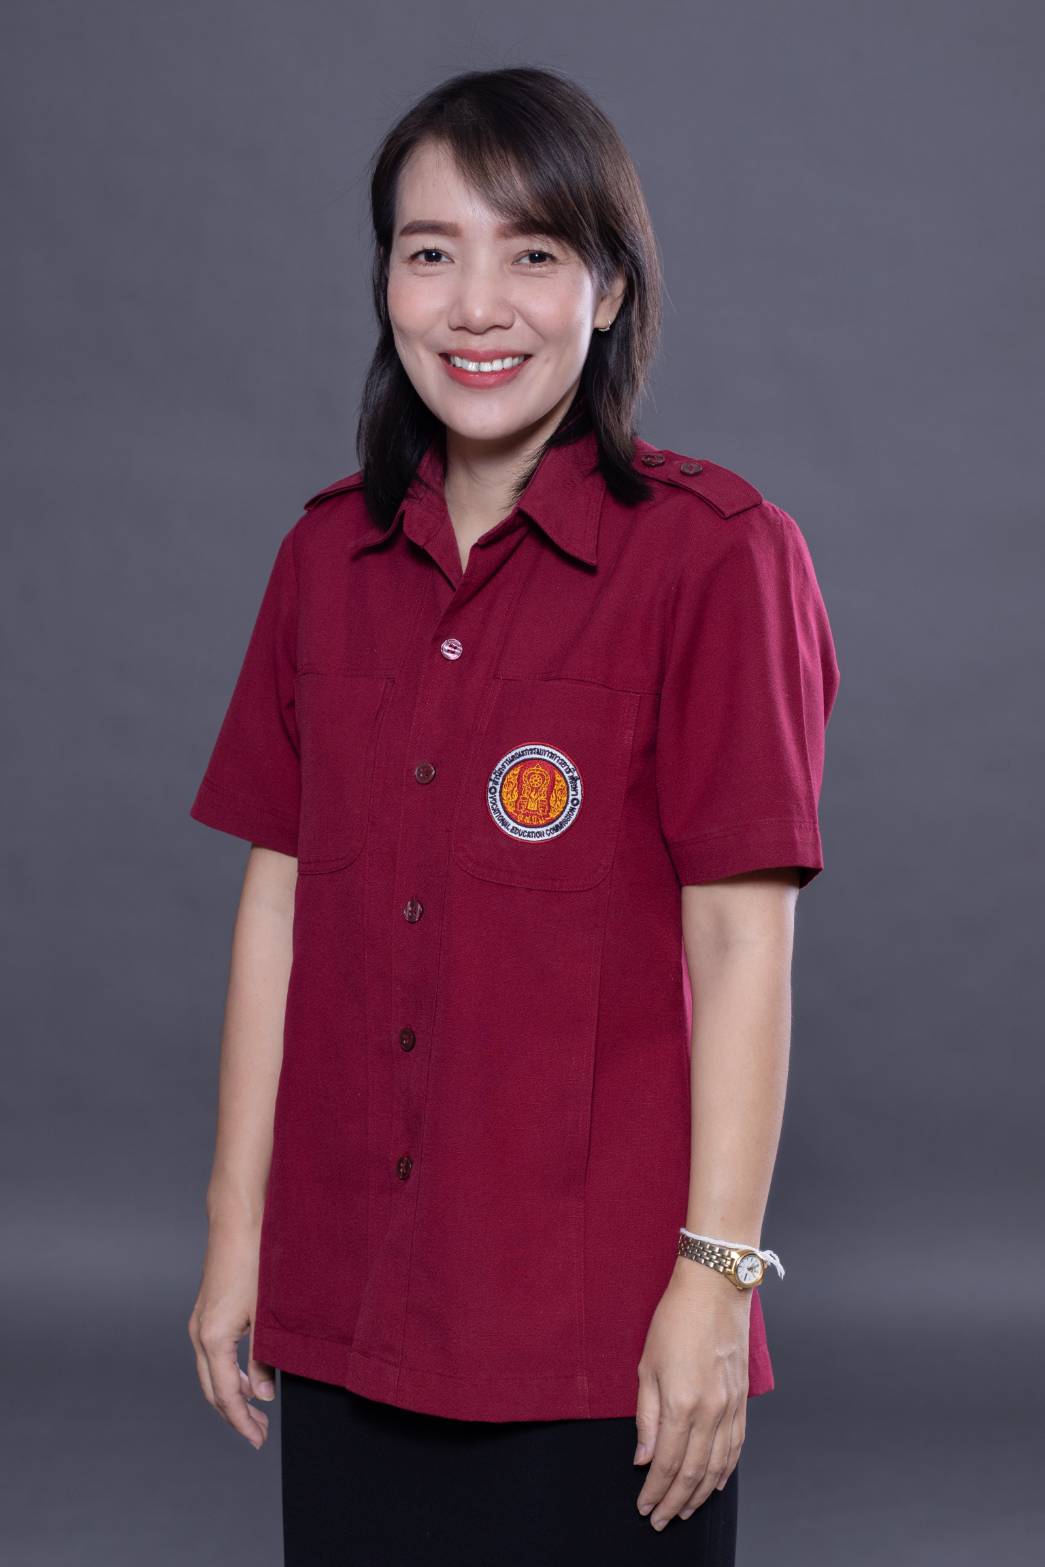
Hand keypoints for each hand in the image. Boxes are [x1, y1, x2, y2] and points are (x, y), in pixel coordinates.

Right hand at [187, 1214, 275, 1449]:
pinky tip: (249, 1375)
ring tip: (257, 1409)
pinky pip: (213, 1356)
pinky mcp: (206, 1313)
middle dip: (235, 1415)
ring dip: (232, 1394)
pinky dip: (229, 1373)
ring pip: (211, 1373)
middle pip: (213, 1390)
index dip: (242, 1422)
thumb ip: (264, 1358)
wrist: (237, 1223)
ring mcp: (199, 1322)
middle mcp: (199, 1334)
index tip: (259, 1440)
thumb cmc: (253, 1262)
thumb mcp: (264, 1315)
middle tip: (259, 1433)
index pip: (226, 1395)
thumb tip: (264, 1394)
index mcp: (213, 1339)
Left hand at [633, 1259, 749, 1528]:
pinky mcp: (743, 1399)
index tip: (644, 1507)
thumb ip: (646, 1417)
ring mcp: (731, 1406)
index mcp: (682, 1403)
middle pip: (693, 1472)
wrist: (715, 1288)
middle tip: (661, 1519)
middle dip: (675, 1502)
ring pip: (718, 1465)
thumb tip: (642, 1458)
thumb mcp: (647, 1365)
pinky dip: (726, 1470)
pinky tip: (716, 1483)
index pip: (667, 1463)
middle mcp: (711, 1411)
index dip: (655, 1491)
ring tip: (685, 1510)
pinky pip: (736, 1445)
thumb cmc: (675, 1320)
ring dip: (700, 1494)